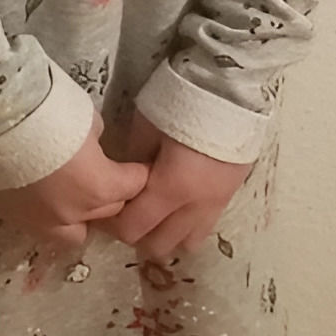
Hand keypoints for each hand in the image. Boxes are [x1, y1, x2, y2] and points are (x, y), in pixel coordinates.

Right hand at [0, 110, 149, 257]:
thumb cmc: (48, 112)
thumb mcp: (88, 119)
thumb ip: (98, 141)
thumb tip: (94, 149)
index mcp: (99, 187)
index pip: (134, 187)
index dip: (139, 174)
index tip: (138, 165)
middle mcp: (75, 213)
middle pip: (110, 212)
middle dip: (114, 195)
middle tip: (109, 176)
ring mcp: (42, 221)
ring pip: (77, 233)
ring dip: (83, 218)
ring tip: (77, 197)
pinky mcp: (15, 219)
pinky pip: (44, 229)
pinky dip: (52, 218)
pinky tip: (47, 196)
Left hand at [100, 108, 252, 264]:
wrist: (233, 89)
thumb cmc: (184, 102)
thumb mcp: (146, 125)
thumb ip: (133, 158)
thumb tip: (124, 179)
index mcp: (171, 188)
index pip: (133, 228)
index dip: (112, 225)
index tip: (103, 211)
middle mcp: (194, 206)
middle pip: (158, 246)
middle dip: (136, 235)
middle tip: (126, 212)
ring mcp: (215, 205)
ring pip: (184, 244)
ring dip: (164, 236)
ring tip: (153, 215)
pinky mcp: (229, 197)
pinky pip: (204, 229)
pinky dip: (185, 228)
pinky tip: (176, 210)